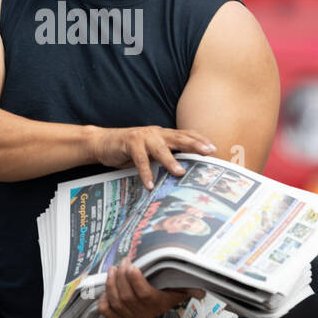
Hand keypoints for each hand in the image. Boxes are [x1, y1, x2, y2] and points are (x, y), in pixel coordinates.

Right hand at [86, 125, 216, 188]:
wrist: (103, 142)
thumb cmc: (129, 149)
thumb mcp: (151, 152)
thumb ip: (165, 157)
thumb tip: (183, 171)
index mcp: (163, 134)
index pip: (185, 134)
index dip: (200, 140)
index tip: (214, 148)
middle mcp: (156, 133)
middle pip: (178, 137)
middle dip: (194, 144)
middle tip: (208, 152)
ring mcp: (143, 137)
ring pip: (160, 148)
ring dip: (170, 160)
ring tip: (180, 172)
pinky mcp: (129, 143)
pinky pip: (139, 159)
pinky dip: (145, 172)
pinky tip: (149, 184)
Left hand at [97, 258, 204, 317]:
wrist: (159, 309)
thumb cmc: (167, 293)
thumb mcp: (180, 289)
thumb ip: (189, 287)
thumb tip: (201, 291)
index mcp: (157, 303)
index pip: (144, 293)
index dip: (135, 279)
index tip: (132, 265)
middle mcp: (143, 312)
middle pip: (127, 296)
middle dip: (121, 276)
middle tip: (122, 263)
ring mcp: (131, 316)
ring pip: (116, 302)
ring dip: (111, 284)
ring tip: (112, 270)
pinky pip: (108, 314)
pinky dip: (103, 303)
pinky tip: (105, 291)